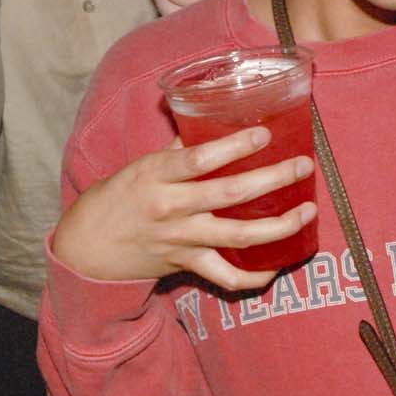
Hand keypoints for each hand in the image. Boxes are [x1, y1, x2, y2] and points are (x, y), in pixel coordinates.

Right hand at [51, 130, 316, 292]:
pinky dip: (255, 277)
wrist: (87, 248)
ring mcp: (182, 240)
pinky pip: (227, 277)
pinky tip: (279, 264)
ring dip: (279, 226)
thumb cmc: (117, 197)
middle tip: (303, 166)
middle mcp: (172, 208)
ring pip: (239, 237)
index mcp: (157, 176)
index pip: (199, 159)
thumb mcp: (142, 165)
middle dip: (274, 179)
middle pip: (230, 195)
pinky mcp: (187, 265)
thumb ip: (179, 147)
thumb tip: (212, 117)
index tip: (264, 134)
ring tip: (307, 212)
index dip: (234, 146)